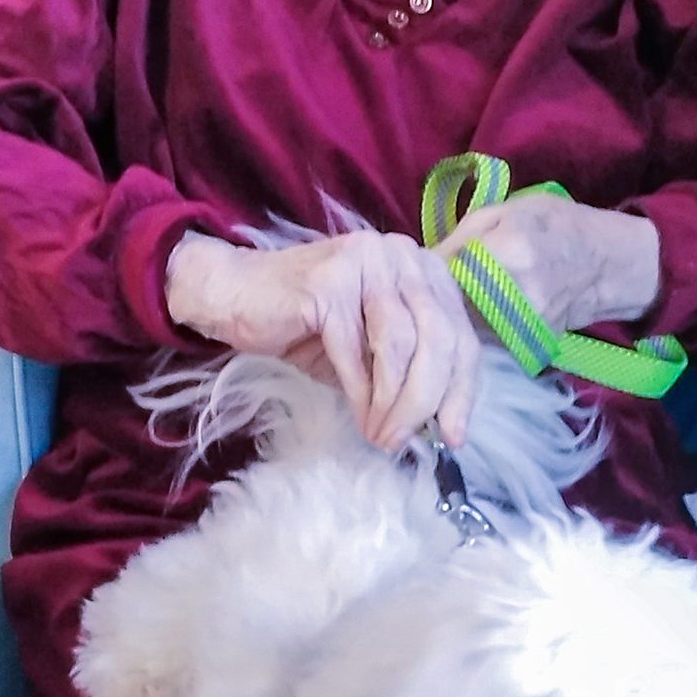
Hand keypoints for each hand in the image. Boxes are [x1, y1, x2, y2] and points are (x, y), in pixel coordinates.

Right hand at [166, 229, 478, 449]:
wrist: (233, 295)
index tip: (454, 436)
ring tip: (383, 437)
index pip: (460, 333)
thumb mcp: (369, 351)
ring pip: (402, 345)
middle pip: (439, 338)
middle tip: (409, 443)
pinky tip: (362, 420)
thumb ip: (407, 372)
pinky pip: (357, 350)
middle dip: (428, 402)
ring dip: (394, 404)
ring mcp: (366, 262)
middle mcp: (401, 254)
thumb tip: (442, 424)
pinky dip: (363, 394)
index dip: (463, 390)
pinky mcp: (331, 281)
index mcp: (421, 267)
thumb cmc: (305, 327)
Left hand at [434, 192, 660, 334]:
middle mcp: (512, 296)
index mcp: (504, 253)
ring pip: (462, 329)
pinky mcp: (526, 346)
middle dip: (431, 299)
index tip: (410, 272)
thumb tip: (417, 264)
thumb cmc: (554, 225)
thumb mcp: (505, 211)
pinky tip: (474, 312)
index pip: (439, 275)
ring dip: (449, 316)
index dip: (420, 275)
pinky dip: (472, 328)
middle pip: (447, 308)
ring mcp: (521, 326)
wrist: (607, 263)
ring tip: (449, 298)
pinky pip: (483, 339)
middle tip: (422, 288)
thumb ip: (460, 237)